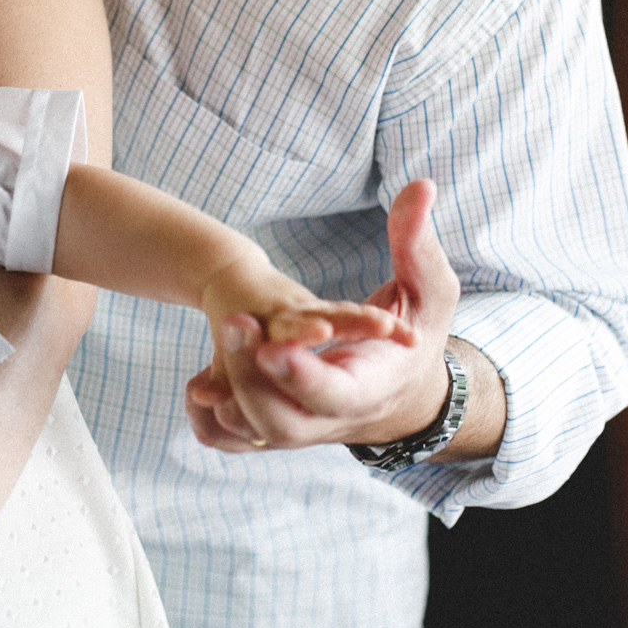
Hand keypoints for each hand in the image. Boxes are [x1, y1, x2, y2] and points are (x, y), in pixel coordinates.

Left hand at [187, 179, 460, 451]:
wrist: (404, 393)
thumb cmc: (418, 335)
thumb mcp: (429, 290)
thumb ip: (419, 243)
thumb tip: (421, 185)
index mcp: (370, 388)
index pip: (335, 393)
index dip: (302, 374)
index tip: (270, 345)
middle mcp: (332, 417)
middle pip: (282, 423)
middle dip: (251, 381)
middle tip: (233, 324)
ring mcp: (302, 426)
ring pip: (254, 433)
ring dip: (227, 396)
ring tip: (207, 357)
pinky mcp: (278, 425)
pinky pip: (236, 441)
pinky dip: (213, 419)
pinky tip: (197, 386)